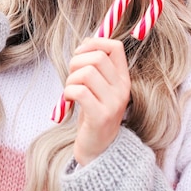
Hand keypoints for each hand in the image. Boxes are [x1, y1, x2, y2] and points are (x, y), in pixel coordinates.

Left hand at [63, 37, 130, 165]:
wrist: (97, 150)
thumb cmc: (92, 114)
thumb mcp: (97, 88)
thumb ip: (95, 66)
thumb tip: (87, 40)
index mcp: (122, 79)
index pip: (115, 47)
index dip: (94, 43)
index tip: (80, 53)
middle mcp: (122, 89)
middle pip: (97, 57)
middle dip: (76, 61)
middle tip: (71, 76)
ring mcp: (113, 103)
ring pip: (87, 72)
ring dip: (70, 78)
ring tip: (70, 90)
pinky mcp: (100, 116)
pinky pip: (80, 91)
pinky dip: (68, 92)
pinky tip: (68, 100)